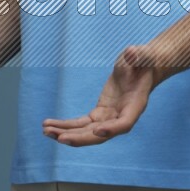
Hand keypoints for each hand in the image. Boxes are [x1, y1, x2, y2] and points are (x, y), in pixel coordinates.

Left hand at [42, 45, 158, 146]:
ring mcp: (109, 117)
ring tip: (46, 131)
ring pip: (87, 132)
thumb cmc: (143, 60)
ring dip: (66, 133)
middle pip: (100, 134)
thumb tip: (131, 53)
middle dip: (80, 138)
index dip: (112, 129)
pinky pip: (81, 124)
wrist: (141, 67)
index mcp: (135, 105)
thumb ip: (138, 55)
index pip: (124, 123)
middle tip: (60, 138)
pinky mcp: (99, 114)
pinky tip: (49, 125)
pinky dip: (65, 125)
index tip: (97, 129)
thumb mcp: (141, 55)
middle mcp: (121, 116)